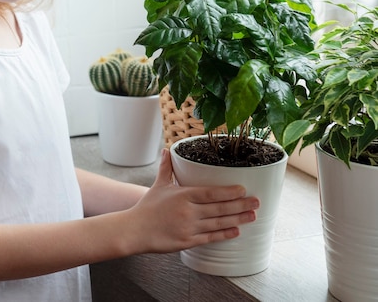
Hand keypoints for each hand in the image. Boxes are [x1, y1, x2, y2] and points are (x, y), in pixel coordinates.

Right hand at [125, 148, 259, 254]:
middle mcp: (188, 211)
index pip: (211, 192)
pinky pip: (210, 238)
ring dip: (238, 219)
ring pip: (219, 223)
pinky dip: (224, 235)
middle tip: (257, 201)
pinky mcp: (188, 241)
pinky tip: (236, 231)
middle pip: (219, 208)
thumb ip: (167, 168)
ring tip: (252, 216)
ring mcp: (189, 227)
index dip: (229, 192)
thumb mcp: (159, 185)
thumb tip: (168, 150)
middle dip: (240, 205)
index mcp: (183, 195)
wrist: (135, 230)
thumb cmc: (147, 207)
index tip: (243, 189)